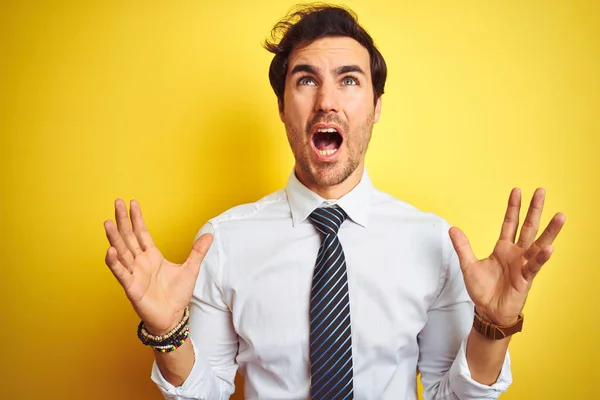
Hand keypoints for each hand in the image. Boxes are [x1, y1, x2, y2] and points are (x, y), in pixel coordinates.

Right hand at [103, 199, 212, 334]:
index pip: (142, 232)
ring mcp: (134, 273)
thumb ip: (198, 251)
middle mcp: (140, 262)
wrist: (173, 317)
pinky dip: (115, 262)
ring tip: (108, 223)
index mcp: (152, 255)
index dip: (137, 218)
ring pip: (122, 252)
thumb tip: (209, 235)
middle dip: (122, 220)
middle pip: (129, 237)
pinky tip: (110, 251)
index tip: (132, 203)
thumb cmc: (177, 295)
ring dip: (114, 238)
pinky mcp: (131, 287)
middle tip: (117, 202)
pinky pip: (121, 273)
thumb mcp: (191, 269)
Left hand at [449, 188, 565, 325]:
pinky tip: (549, 247)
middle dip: (534, 210)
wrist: (488, 312)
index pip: (510, 223)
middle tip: (541, 191)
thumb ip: (463, 246)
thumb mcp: (468, 265)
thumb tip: (452, 228)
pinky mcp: (525, 279)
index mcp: (503, 249)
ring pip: (538, 244)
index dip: (513, 208)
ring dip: (550, 231)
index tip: (517, 191)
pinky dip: (541, 257)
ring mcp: (523, 265)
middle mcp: (516, 254)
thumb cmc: (482, 290)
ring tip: (560, 216)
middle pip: (527, 227)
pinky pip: (534, 266)